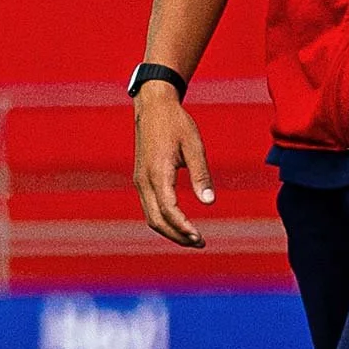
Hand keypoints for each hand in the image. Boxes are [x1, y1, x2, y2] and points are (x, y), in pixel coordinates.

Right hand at [132, 81, 214, 247]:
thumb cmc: (176, 124)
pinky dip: (164, 220)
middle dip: (177, 236)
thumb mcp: (194, 146)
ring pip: (151, 217)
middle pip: (156, 221)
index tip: (199, 237)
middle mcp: (144, 181)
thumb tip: (209, 202)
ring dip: (170, 230)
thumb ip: (201, 175)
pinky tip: (180, 222)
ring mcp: (139, 181)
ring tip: (192, 237)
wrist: (153, 106)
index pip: (169, 211)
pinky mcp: (140, 179)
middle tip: (200, 242)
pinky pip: (149, 207)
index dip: (183, 227)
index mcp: (157, 173)